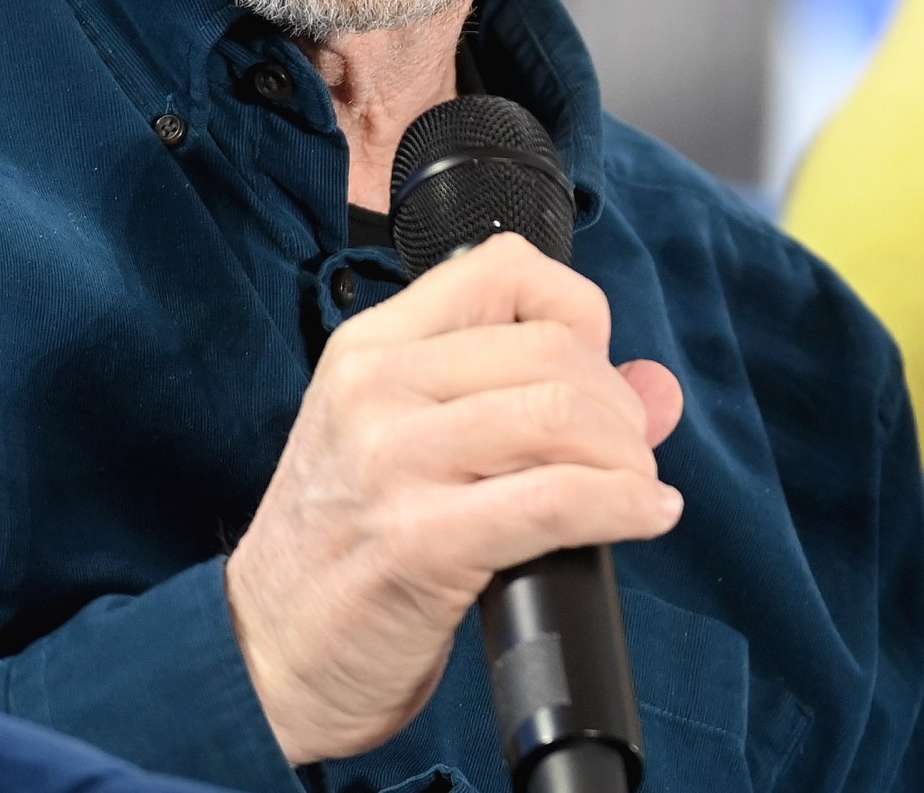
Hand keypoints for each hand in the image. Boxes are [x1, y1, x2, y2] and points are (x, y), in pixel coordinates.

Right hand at [224, 235, 686, 763]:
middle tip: (624, 456)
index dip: (579, 312)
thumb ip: (527, 397)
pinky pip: (558, 498)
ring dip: (627, 456)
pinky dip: (625, 505)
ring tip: (632, 489)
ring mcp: (392, 462)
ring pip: (563, 414)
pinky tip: (645, 517)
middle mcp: (375, 388)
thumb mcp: (411, 444)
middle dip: (618, 405)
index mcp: (372, 348)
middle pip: (554, 347)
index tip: (594, 370)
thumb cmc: (347, 547)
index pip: (506, 268)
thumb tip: (656, 388)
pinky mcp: (420, 541)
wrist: (267, 654)